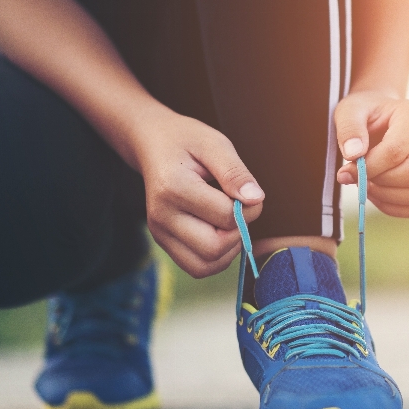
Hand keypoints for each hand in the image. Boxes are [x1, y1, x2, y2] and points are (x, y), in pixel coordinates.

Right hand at [135, 110, 263, 277]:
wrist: (153, 143)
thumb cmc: (187, 141)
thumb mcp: (215, 144)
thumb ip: (235, 172)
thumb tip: (256, 199)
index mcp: (172, 188)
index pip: (225, 217)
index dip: (249, 208)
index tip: (248, 192)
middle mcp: (161, 216)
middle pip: (213, 249)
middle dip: (238, 233)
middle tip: (239, 209)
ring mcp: (159, 233)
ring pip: (205, 266)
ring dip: (229, 249)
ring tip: (228, 221)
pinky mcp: (163, 243)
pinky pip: (197, 267)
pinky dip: (217, 257)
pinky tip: (220, 231)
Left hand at [334, 90, 408, 216]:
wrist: (379, 119)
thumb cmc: (365, 114)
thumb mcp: (350, 112)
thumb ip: (349, 129)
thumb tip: (354, 154)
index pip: (396, 150)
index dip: (370, 167)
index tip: (347, 170)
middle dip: (381, 182)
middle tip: (359, 178)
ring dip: (386, 197)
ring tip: (366, 184)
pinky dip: (392, 207)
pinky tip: (376, 192)